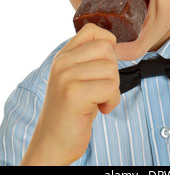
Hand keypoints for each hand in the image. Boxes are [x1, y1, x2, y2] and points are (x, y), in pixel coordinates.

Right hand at [20, 23, 119, 165]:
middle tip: (102, 88)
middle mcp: (62, 63)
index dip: (108, 43)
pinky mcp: (73, 94)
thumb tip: (114, 43)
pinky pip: (110, 88)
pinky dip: (112, 101)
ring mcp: (66, 77)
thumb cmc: (72, 111)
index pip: (92, 30)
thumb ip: (88, 59)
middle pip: (106, 48)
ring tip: (99, 100)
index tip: (105, 65)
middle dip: (113, 70)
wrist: (52, 144)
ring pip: (111, 69)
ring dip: (113, 88)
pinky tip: (100, 109)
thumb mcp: (76, 78)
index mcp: (63, 56)